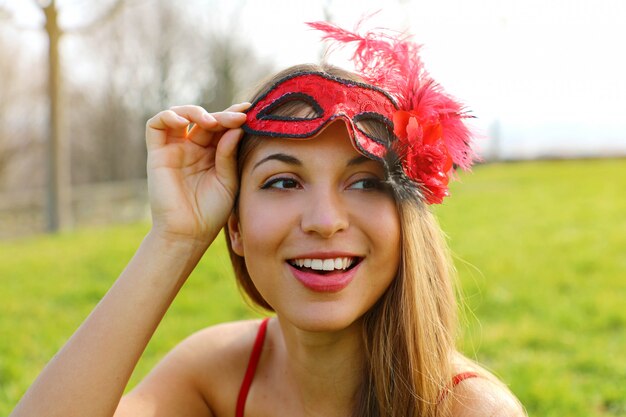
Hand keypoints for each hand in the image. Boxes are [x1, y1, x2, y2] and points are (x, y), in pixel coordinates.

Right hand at [145, 103, 249, 245]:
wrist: (189, 233)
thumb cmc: (211, 212)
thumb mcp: (228, 180)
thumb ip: (229, 154)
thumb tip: (236, 127)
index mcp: (212, 154)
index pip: (221, 127)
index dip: (233, 116)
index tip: (249, 110)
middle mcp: (193, 149)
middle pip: (205, 119)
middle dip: (222, 115)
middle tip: (238, 117)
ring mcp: (175, 150)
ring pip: (180, 115)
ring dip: (196, 112)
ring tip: (212, 122)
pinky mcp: (157, 154)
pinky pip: (156, 125)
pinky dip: (168, 116)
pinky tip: (185, 122)